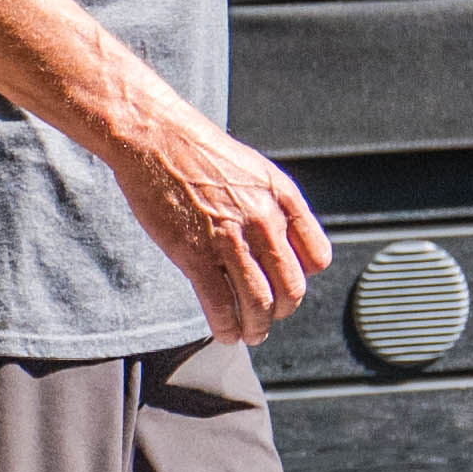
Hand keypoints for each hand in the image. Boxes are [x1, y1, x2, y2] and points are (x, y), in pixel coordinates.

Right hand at [107, 105, 329, 346]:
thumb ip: (273, 206)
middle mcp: (263, 220)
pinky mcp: (195, 254)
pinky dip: (225, 327)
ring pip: (259, 303)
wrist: (156, 137)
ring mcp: (229, 239)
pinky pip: (220, 304)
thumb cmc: (199, 152)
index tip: (284, 285)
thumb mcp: (254, 171)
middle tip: (267, 318)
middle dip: (281, 312)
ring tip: (248, 334)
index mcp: (283, 198)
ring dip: (256, 328)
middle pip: (291, 289)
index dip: (302, 278)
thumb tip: (280, 243)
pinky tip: (224, 332)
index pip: (316, 258)